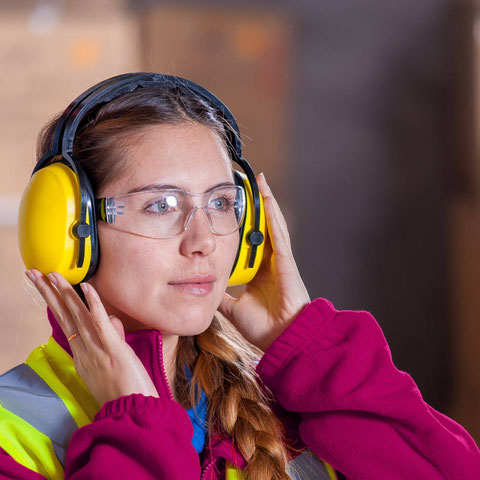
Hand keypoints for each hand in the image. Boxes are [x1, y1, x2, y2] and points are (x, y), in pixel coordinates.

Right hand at [25, 269, 158, 405]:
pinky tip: (86, 287)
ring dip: (64, 293)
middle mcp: (85, 351)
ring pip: (77, 316)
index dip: (55, 303)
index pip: (66, 323)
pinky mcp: (114, 350)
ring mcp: (97, 350)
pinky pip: (101, 324)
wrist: (134, 413)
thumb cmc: (126, 390)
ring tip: (52, 275)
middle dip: (48, 293)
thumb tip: (113, 320)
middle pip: (64, 316)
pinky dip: (94, 304)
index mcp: (82, 355)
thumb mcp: (114, 362)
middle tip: (34, 274)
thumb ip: (112, 338)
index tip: (47, 286)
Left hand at [218, 173, 310, 351]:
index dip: (243, 224)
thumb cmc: (263, 327)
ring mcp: (279, 259)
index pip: (249, 241)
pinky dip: (272, 216)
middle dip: (256, 205)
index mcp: (258, 271)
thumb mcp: (233, 307)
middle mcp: (270, 261)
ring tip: (260, 181)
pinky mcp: (285, 261)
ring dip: (266, 202)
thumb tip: (204, 289)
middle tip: (247, 184)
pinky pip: (278, 234)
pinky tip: (267, 199)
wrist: (281, 339)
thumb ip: (222, 296)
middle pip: (261, 227)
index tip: (233, 207)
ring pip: (272, 225)